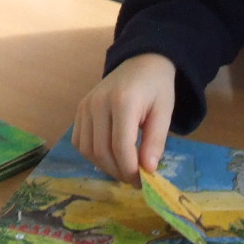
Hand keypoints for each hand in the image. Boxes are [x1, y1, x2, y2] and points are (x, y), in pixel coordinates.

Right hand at [73, 54, 176, 181]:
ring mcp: (85, 106)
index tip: (143, 181)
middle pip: (102, 151)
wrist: (140, 62)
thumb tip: (148, 170)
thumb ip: (156, 141)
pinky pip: (79, 142)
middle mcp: (98, 103)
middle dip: (118, 172)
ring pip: (88, 150)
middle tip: (134, 180)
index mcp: (123, 101)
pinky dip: (93, 155)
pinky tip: (110, 156)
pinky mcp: (79, 109)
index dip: (131, 169)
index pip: (121, 146)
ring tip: (123, 169)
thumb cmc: (156, 88)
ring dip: (105, 166)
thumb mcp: (165, 112)